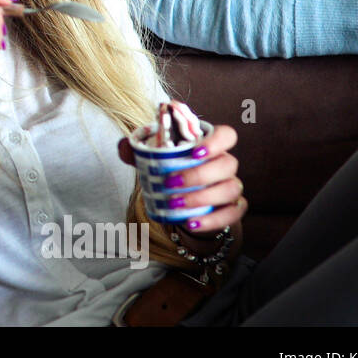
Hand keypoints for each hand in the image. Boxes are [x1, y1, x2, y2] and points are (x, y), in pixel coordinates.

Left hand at [116, 122, 248, 234]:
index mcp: (210, 147)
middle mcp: (225, 165)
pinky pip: (232, 213)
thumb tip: (124, 146)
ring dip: (202, 197)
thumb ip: (137, 151)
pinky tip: (191, 223)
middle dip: (199, 174)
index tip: (195, 152)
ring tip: (176, 203)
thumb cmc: (172, 173)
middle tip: (171, 182)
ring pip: (230, 189)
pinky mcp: (232, 208)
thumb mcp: (154, 161)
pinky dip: (213, 219)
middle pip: (228, 164)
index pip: (226, 135)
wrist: (184, 203)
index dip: (216, 141)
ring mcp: (231, 186)